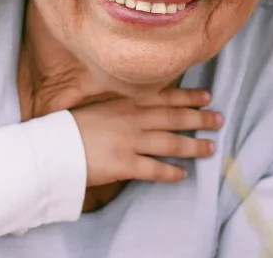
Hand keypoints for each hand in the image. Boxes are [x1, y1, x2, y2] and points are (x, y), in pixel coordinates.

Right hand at [72, 88, 221, 186]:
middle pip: (175, 118)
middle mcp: (133, 120)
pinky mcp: (124, 165)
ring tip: (209, 148)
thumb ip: (124, 104)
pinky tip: (182, 175)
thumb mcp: (102, 105)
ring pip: (171, 143)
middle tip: (218, 121)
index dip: (189, 97)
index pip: (166, 97)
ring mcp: (130, 142)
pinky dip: (171, 173)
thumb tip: (144, 104)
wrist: (54, 146)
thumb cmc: (74, 125)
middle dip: (199, 119)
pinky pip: (155, 170)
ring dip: (193, 146)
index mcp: (127, 102)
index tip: (207, 96)